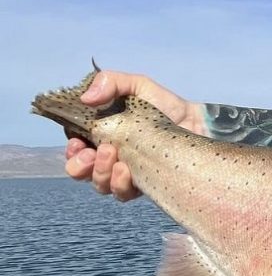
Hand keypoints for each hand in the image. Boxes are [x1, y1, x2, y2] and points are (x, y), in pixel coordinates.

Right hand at [64, 70, 202, 200]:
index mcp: (101, 134)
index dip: (71, 148)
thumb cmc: (164, 104)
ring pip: (99, 184)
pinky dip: (119, 184)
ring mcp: (125, 172)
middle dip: (79, 165)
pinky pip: (122, 193)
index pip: (75, 146)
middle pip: (80, 171)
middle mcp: (109, 156)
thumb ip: (110, 82)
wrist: (197, 122)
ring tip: (114, 155)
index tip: (77, 142)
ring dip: (99, 173)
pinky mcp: (142, 184)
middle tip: (91, 153)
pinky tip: (126, 170)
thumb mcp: (136, 85)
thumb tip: (86, 97)